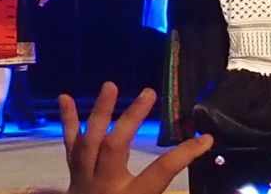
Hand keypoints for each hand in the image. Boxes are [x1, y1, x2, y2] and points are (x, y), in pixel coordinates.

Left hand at [60, 82, 212, 193]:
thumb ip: (160, 183)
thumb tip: (189, 156)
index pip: (161, 171)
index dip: (184, 153)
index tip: (205, 138)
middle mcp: (105, 184)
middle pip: (115, 146)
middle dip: (132, 117)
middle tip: (149, 92)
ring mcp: (85, 177)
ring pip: (89, 140)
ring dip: (100, 111)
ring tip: (110, 85)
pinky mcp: (72, 173)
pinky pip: (69, 144)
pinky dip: (68, 120)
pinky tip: (65, 97)